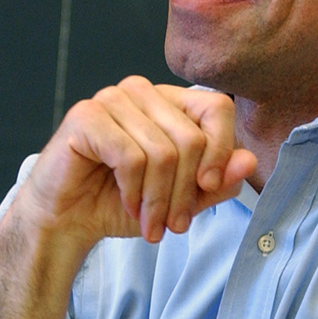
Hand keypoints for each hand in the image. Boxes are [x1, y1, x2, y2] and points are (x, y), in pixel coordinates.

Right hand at [15, 78, 257, 249]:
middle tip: (174, 226)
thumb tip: (249, 161)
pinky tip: (127, 204)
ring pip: (163, 152)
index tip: (210, 188)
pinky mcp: (86, 116)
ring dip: (159, 200)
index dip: (221, 151)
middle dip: (185, 192)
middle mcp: (142, 92)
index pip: (216, 108)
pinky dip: (133, 191)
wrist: (68, 220)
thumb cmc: (120, 202)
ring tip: (150, 223)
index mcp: (169, 102)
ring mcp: (112, 99)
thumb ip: (216, 181)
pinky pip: (130, 156)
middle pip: (191, 138)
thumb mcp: (180, 199)